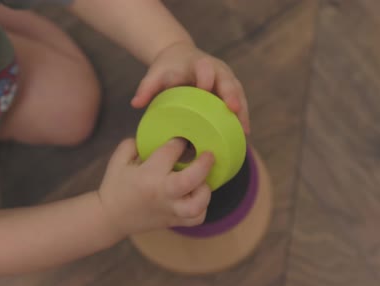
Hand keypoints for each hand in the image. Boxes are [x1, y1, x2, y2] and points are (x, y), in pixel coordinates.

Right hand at [98, 138, 214, 235]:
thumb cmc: (116, 185)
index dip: (179, 141)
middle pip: (190, 180)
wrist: (110, 218)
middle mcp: (161, 193)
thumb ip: (135, 143)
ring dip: (205, 190)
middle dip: (203, 164)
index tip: (181, 138)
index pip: (170, 152)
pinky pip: (197, 218)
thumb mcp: (119, 159)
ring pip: (197, 206)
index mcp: (147, 175)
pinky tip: (196, 195)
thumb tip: (158, 134)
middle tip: (209, 154)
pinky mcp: (174, 222)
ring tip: (202, 180)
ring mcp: (169, 210)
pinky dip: (202, 207)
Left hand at [131, 41, 249, 133]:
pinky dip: (242, 116)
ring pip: (238, 93)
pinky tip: (243, 134)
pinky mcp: (231, 90)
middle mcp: (217, 69)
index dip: (206, 78)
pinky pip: (240, 102)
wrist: (180, 57)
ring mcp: (227, 79)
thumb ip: (146, 87)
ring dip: (242, 111)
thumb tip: (136, 104)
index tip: (204, 89)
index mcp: (199, 63)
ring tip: (244, 131)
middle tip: (234, 110)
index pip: (205, 68)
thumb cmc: (167, 68)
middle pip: (228, 81)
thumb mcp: (155, 75)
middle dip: (232, 95)